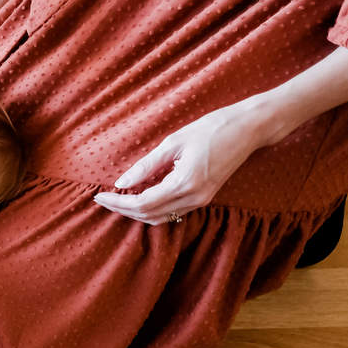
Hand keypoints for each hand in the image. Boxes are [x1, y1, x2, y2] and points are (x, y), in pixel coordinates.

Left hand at [93, 104, 269, 225]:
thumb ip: (146, 165)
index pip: (142, 203)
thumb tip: (121, 183)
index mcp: (185, 183)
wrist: (248, 128)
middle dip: (122, 210)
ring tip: (116, 200)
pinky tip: (138, 197)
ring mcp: (201, 200)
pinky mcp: (204, 198)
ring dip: (136, 213)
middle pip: (149, 215)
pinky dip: (152, 209)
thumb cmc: (211, 128)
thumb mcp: (173, 143)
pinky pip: (172, 212)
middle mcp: (194, 198)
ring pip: (160, 218)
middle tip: (102, 199)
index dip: (118, 203)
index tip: (99, 195)